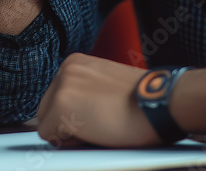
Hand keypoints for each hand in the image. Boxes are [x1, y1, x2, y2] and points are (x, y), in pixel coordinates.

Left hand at [35, 53, 160, 147]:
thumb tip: (69, 114)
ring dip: (68, 133)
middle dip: (66, 125)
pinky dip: (68, 142)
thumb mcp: (107, 86)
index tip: (97, 115)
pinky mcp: (62, 106)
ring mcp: (63, 86)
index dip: (73, 117)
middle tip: (99, 125)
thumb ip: (85, 92)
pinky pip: (50, 136)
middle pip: (45, 110)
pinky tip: (95, 132)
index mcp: (75, 62)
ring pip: (46, 124)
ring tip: (99, 127)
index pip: (54, 99)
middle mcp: (66, 69)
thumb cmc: (142, 101)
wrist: (160, 102)